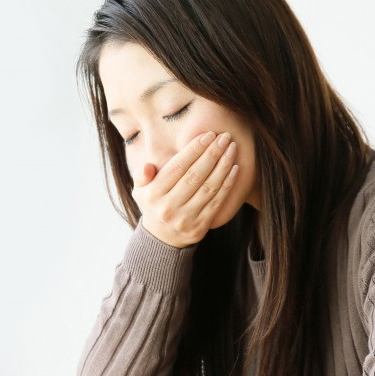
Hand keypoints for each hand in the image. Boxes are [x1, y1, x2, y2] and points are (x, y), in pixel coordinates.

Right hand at [131, 131, 238, 247]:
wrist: (161, 240)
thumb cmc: (153, 205)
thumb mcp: (140, 190)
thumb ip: (141, 175)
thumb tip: (148, 166)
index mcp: (154, 194)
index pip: (177, 167)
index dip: (194, 149)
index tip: (208, 135)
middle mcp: (169, 207)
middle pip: (195, 175)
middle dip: (212, 153)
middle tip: (224, 137)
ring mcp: (185, 218)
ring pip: (209, 187)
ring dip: (223, 166)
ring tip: (232, 149)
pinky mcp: (200, 226)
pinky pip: (217, 202)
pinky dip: (228, 184)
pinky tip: (235, 168)